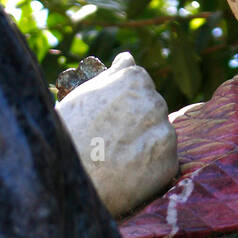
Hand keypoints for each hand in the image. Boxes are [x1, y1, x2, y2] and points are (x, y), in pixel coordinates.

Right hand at [56, 52, 177, 217]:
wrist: (68, 179)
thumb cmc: (68, 135)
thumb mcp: (84, 95)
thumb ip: (113, 75)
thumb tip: (128, 58)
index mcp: (135, 78)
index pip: (141, 86)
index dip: (123, 106)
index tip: (108, 120)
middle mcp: (155, 101)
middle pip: (153, 111)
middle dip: (137, 124)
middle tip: (109, 143)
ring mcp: (165, 132)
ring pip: (159, 136)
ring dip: (145, 147)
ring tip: (115, 160)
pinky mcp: (170, 161)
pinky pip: (164, 163)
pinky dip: (150, 170)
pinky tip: (127, 174)